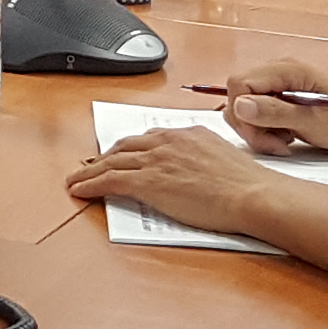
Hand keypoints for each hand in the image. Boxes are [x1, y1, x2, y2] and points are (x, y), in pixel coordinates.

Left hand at [62, 123, 278, 237]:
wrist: (252, 194)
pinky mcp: (149, 182)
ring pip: (111, 162)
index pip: (148, 138)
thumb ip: (202, 157)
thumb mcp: (223, 157)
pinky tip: (78, 191)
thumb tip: (195, 168)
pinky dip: (89, 185)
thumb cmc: (247, 184)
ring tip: (74, 180)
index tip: (119, 154)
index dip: (128, 148)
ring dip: (88, 172)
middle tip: (90, 166)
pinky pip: (109, 181)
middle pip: (124, 146)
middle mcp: (168, 141)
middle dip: (104, 157)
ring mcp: (156, 160)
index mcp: (186, 133)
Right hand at [200, 55, 327, 152]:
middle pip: (241, 94)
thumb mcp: (312, 122)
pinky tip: (288, 136)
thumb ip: (274, 113)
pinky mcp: (289, 95)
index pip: (239, 84)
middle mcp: (283, 71)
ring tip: (284, 140)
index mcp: (288, 70)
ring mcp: (285, 82)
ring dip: (260, 128)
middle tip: (273, 143)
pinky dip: (269, 127)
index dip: (241, 113)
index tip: (259, 134)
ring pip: (250, 104)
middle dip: (250, 124)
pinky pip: (264, 110)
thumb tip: (241, 106)